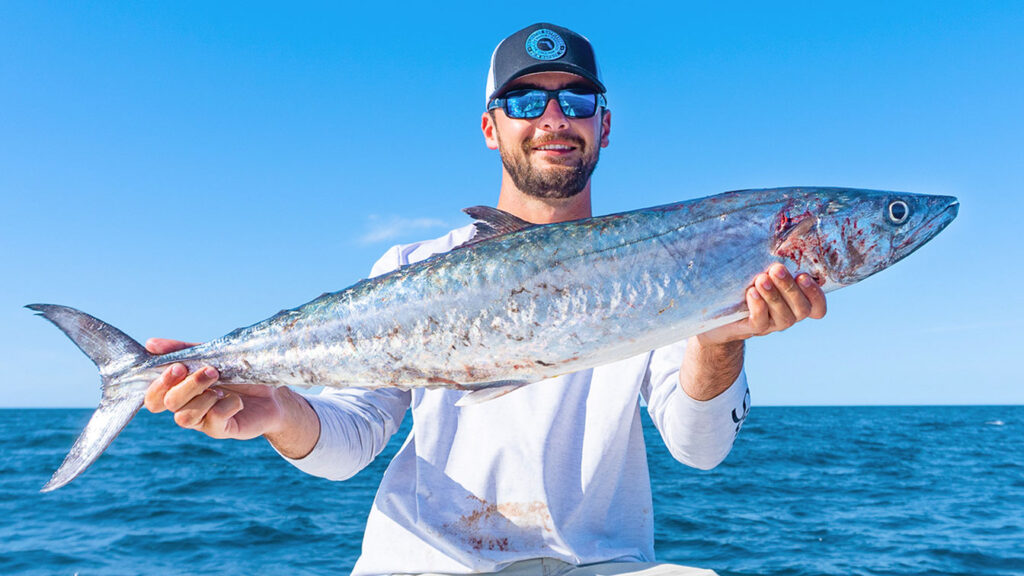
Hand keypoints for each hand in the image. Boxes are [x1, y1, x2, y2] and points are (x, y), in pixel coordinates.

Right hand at [143, 338, 293, 440]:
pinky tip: (237, 400)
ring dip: (203, 397)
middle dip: (186, 386)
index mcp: (179, 390)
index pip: (153, 396)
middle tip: (210, 371)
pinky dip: (226, 405)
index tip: (179, 366)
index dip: (159, 384)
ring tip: (222, 385)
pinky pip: (213, 420)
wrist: (272, 391)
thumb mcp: (210, 355)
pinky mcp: (221, 429)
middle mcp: (186, 407)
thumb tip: (151, 344)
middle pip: (167, 404)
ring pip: (184, 417)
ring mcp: (203, 420)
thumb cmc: (237, 371)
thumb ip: (182, 351)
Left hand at [699, 263, 826, 345]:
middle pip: (801, 308)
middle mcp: (790, 315)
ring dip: (774, 296)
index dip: (815, 294)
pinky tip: (752, 293)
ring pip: (783, 316)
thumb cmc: (747, 281)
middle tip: (777, 269)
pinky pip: (760, 322)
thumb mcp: (763, 269)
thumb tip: (780, 232)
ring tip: (761, 279)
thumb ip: (775, 260)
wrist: (719, 308)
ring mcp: (773, 324)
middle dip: (790, 288)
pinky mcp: (753, 329)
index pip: (818, 306)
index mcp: (798, 301)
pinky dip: (758, 307)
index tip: (803, 276)